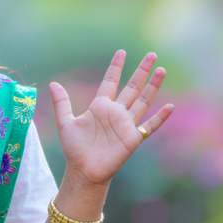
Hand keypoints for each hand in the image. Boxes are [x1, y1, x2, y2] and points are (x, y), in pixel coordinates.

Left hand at [50, 50, 173, 187]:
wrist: (83, 170)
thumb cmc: (74, 149)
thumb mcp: (65, 123)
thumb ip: (62, 103)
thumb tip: (52, 83)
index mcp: (100, 106)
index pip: (110, 81)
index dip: (116, 67)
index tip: (122, 52)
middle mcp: (115, 112)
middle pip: (132, 86)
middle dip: (141, 70)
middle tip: (152, 55)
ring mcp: (126, 124)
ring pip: (143, 100)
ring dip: (153, 86)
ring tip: (161, 70)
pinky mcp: (133, 138)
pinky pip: (150, 125)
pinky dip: (160, 117)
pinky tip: (169, 106)